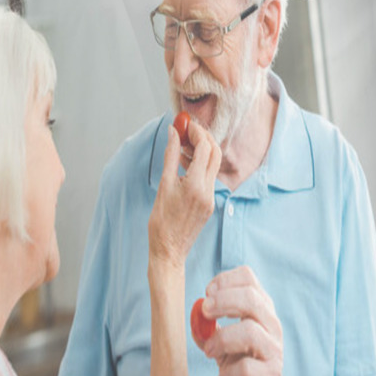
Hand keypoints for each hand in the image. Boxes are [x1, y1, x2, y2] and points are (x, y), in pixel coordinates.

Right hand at [148, 116, 220, 268]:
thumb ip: (170, 156)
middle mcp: (208, 191)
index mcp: (196, 185)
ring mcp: (211, 198)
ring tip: (182, 144)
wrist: (169, 251)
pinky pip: (208, 178)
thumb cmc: (161, 222)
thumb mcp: (163, 185)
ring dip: (201, 151)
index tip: (185, 124)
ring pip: (212, 165)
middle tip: (187, 130)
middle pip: (215, 153)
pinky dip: (199, 166)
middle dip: (204, 137)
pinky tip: (184, 163)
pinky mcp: (209, 204)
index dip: (196, 132)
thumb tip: (173, 132)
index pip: (205, 148)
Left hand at [201, 266, 284, 375]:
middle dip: (223, 302)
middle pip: (252, 299)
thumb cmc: (242, 372)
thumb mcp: (222, 345)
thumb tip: (194, 314)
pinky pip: (248, 372)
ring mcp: (274, 355)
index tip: (207, 295)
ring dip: (222, 340)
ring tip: (208, 352)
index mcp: (261, 313)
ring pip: (251, 333)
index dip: (225, 281)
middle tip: (205, 313)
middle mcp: (272, 329)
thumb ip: (209, 328)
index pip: (249, 279)